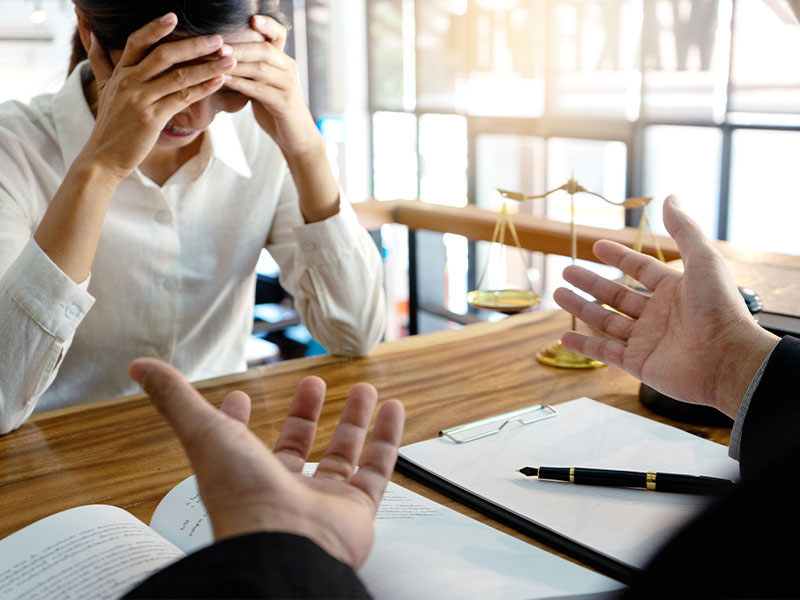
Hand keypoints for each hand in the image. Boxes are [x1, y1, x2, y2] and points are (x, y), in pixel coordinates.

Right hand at [80, 13, 235, 179]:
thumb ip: (101, 61)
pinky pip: (183, 99)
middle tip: (219, 38)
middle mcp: (129, 81)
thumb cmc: (110, 123)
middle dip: (194, 45)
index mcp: (120, 72)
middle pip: (164, 55)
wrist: (104, 156)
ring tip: (229, 60)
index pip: (137, 41)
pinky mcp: (152, 118)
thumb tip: (92, 35)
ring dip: (207, 67)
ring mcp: (140, 99)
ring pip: (179, 76)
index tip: (174, 16)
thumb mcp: (103, 88)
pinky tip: (220, 82)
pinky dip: (203, 88)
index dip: (155, 28)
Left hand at [128, 358, 403, 568]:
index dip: (237, 417)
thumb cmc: (241, 495)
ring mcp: (323, 501)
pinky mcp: (356, 509)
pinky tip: (393, 410)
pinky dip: (387, 439)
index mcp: (244, 474)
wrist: (284, 544)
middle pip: (298, 446)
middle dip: (306, 413)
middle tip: (315, 383)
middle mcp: (284, 488)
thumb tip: (139, 367)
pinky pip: (377, 470)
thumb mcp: (203, 432)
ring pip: (343, 455)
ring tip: (366, 388)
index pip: (239, 441)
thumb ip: (175, 398)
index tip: (239, 396)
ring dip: (355, 421)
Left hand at [223, 15, 321, 157]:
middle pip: (264, 49)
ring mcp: (288, 86)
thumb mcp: (266, 85)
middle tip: (218, 45)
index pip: (278, 34)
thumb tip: (223, 55)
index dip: (266, 24)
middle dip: (239, 45)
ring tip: (216, 60)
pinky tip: (224, 80)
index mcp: (284, 61)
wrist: (296, 137)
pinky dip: (240, 83)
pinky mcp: (284, 104)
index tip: (251, 18)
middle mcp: (288, 69)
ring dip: (235, 63)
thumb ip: (252, 70)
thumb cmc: (276, 110)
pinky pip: (259, 89)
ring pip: (260, 68)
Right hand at [553, 196, 778, 417]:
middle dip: (591, 283)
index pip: (640, 269)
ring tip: (558, 294)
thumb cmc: (721, 309)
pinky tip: (564, 336)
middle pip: (616, 295)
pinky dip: (584, 346)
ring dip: (581, 308)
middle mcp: (659, 314)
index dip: (619, 257)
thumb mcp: (704, 260)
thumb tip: (670, 197)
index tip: (597, 247)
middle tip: (566, 271)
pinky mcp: (639, 364)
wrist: (729, 360)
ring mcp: (647, 340)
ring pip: (606, 321)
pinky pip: (605, 353)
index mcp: (675, 290)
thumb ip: (684, 229)